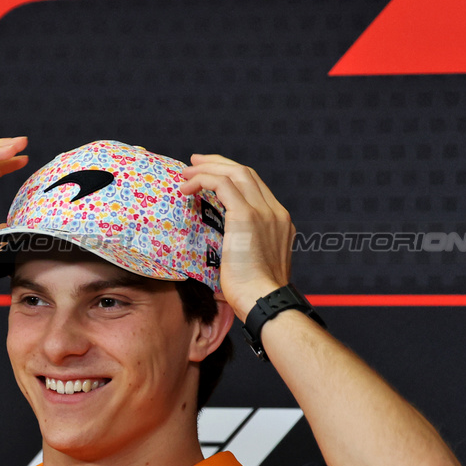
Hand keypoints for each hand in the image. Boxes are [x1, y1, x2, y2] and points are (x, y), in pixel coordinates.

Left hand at [177, 154, 293, 320]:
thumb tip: (225, 255)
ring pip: (235, 172)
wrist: (264, 302)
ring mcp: (264, 212)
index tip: (210, 175)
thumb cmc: (254, 295)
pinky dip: (202, 180)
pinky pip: (221, 184)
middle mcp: (275, 213)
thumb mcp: (253, 266)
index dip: (231, 176)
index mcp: (279, 222)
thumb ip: (243, 251)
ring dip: (208, 168)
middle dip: (218, 164)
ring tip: (186, 172)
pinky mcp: (247, 216)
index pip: (254, 187)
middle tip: (195, 163)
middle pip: (246, 173)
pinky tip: (186, 187)